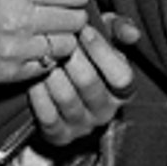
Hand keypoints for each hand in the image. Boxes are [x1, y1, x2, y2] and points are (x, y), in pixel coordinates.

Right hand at [0, 0, 93, 82]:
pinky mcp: (8, 73)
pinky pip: (49, 64)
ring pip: (68, 44)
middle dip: (73, 12)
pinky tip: (28, 44)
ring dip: (62, 36)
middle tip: (56, 9)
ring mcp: (12, 49)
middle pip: (77, 18)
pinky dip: (45, 55)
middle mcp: (15, 18)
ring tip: (42, 27)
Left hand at [28, 13, 142, 147]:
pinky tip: (34, 77)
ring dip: (52, 73)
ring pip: (66, 98)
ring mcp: (83, 126)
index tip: (84, 29)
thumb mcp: (107, 41)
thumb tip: (132, 34)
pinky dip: (38, 94)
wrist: (64, 95)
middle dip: (71, 56)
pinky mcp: (60, 136)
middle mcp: (106, 112)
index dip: (102, 51)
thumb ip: (119, 30)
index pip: (121, 76)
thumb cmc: (89, 60)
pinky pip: (47, 115)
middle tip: (58, 38)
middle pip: (89, 83)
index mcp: (124, 91)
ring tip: (44, 54)